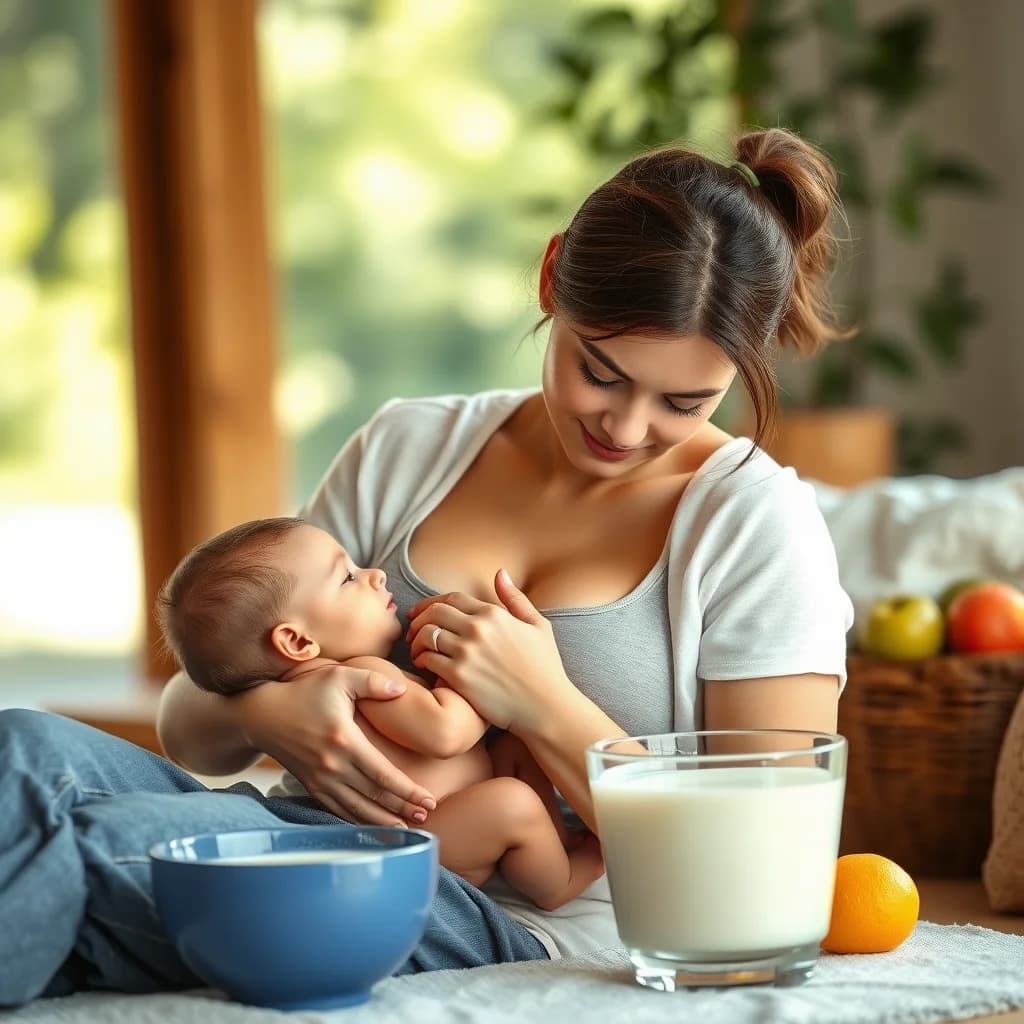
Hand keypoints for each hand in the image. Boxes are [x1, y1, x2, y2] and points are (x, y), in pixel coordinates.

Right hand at [234, 665, 436, 826]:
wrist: (261, 715)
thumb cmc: (303, 692)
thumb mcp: (339, 677)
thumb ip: (373, 681)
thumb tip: (402, 690)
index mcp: (345, 741)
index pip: (383, 775)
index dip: (408, 791)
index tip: (428, 800)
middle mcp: (333, 767)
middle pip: (374, 796)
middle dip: (403, 808)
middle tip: (427, 816)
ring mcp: (320, 780)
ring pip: (356, 809)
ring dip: (383, 821)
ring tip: (407, 827)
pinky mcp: (310, 786)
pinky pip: (337, 809)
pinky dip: (357, 820)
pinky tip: (372, 825)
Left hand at [406, 569, 570, 732]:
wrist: (546, 707)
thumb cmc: (544, 669)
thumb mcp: (538, 626)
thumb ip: (515, 599)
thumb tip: (500, 573)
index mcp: (494, 614)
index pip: (451, 598)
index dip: (430, 603)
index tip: (419, 613)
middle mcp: (478, 628)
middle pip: (434, 613)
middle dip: (418, 620)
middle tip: (412, 632)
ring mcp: (467, 652)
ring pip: (426, 635)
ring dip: (416, 641)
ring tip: (417, 651)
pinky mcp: (459, 676)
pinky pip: (427, 659)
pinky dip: (421, 660)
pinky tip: (425, 666)